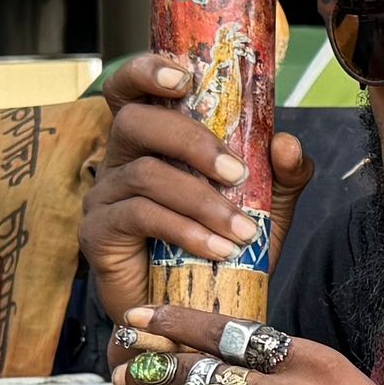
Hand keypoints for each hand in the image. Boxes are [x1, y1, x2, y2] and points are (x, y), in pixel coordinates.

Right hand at [77, 54, 312, 326]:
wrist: (196, 313)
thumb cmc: (222, 248)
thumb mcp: (265, 209)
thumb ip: (282, 174)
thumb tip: (285, 143)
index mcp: (151, 141)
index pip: (131, 89)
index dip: (146, 71)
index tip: (183, 75)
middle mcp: (120, 159)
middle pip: (136, 122)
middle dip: (191, 141)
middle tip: (236, 174)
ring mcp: (104, 195)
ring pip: (145, 174)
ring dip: (201, 201)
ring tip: (242, 231)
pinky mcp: (98, 233)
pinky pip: (139, 216)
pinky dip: (185, 230)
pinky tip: (217, 249)